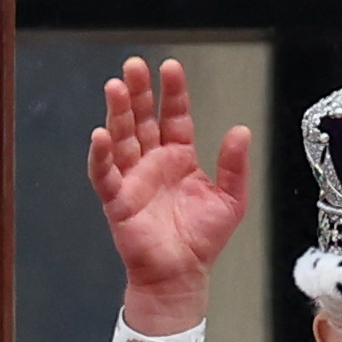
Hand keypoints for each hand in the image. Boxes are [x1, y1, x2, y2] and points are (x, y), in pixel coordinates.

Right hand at [90, 55, 256, 336]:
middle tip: (135, 65)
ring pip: (122, 138)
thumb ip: (235, 165)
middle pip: (142, 118)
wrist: (182, 276)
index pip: (174, 116)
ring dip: (117, 113)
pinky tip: (100, 135)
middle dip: (139, 92)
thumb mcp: (231, 200)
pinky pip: (104, 174)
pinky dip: (101, 155)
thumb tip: (241, 130)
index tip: (171, 67)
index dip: (172, 92)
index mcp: (179, 157)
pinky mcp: (117, 199)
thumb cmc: (202, 241)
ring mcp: (133, 178)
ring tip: (116, 87)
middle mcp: (153, 162)